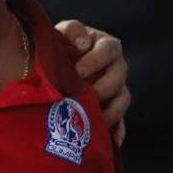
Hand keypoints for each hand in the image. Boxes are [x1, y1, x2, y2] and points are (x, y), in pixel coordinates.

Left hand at [56, 20, 129, 146]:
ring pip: (123, 99)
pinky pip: (121, 122)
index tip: (78, 71)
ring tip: (97, 120)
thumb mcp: (61, 33)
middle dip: (105, 87)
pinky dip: (118, 132)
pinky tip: (113, 142)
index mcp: (104, 45)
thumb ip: (72, 31)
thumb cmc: (57, 48)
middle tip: (87, 96)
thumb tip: (83, 43)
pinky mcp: (112, 109)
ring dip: (113, 110)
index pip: (110, 48)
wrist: (49, 68)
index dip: (96, 60)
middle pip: (120, 75)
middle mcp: (115, 66)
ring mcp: (116, 89)